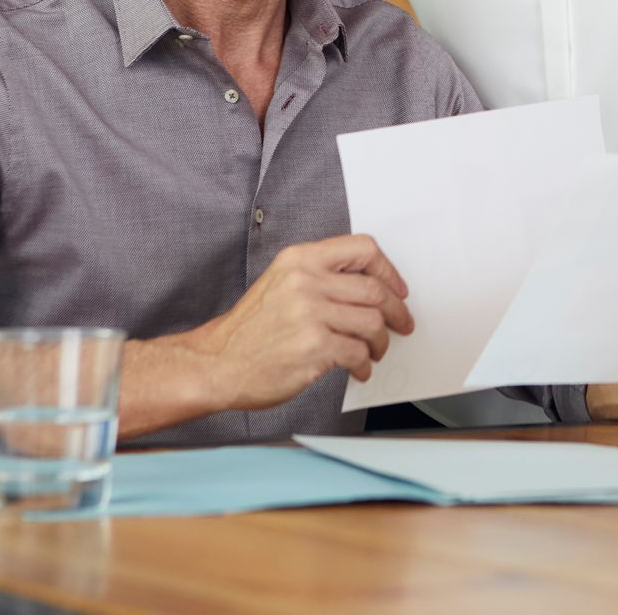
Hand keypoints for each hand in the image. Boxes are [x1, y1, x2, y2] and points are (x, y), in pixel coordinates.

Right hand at [189, 234, 412, 412]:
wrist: (217, 363)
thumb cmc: (249, 330)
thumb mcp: (281, 283)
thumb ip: (321, 277)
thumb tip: (368, 288)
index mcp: (300, 259)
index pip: (362, 249)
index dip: (387, 270)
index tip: (396, 289)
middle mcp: (306, 281)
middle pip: (374, 289)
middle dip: (395, 311)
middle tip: (401, 324)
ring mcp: (310, 314)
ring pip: (372, 322)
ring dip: (380, 342)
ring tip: (374, 351)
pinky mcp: (314, 347)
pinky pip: (358, 352)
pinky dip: (364, 364)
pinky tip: (358, 368)